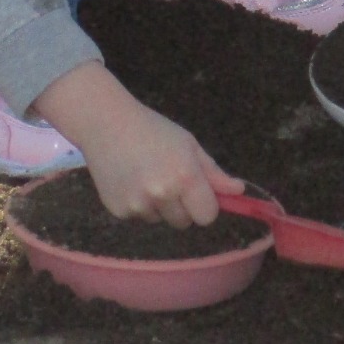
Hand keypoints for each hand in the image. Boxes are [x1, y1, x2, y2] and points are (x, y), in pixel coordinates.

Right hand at [31, 62, 241, 226]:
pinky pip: (138, 217)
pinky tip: (128, 179)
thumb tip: (240, 191)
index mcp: (185, 176)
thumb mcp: (187, 144)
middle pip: (184, 222)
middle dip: (181, 206)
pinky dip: (136, 204)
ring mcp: (138, 204)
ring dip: (157, 206)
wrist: (104, 122)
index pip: (207, 216)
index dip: (204, 205)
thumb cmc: (152, 129)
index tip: (195, 191)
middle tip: (166, 178)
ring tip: (143, 175)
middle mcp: (162, 194)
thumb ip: (213, 172)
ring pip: (160, 220)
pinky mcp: (118, 210)